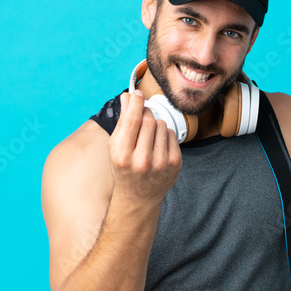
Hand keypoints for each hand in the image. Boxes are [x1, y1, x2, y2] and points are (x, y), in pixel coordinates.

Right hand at [108, 90, 181, 204]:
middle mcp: (142, 160)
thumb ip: (122, 121)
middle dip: (144, 113)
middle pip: (148, 119)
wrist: (139, 197)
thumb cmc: (124, 169)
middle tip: (141, 117)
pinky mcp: (175, 163)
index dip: (136, 101)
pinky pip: (172, 134)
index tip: (137, 93)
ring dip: (155, 124)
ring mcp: (161, 163)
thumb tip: (127, 96)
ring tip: (148, 138)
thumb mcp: (115, 147)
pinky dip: (165, 134)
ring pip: (162, 124)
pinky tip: (157, 145)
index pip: (133, 119)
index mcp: (123, 155)